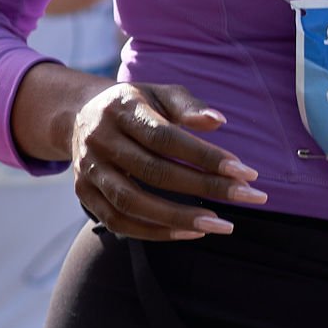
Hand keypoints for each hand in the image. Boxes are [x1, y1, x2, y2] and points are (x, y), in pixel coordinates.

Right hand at [71, 79, 266, 241]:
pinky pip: (118, 221)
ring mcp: (88, 168)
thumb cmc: (136, 106)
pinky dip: (154, 232)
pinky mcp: (83, 192)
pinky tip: (189, 232)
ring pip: (132, 202)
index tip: (245, 171)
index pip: (166, 137)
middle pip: (154, 170)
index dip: (205, 156)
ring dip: (179, 218)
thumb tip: (218, 121)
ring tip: (221, 225)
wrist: (79, 115)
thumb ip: (188, 106)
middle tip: (248, 197)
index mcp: (122, 108)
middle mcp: (99, 138)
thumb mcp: (160, 94)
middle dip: (206, 188)